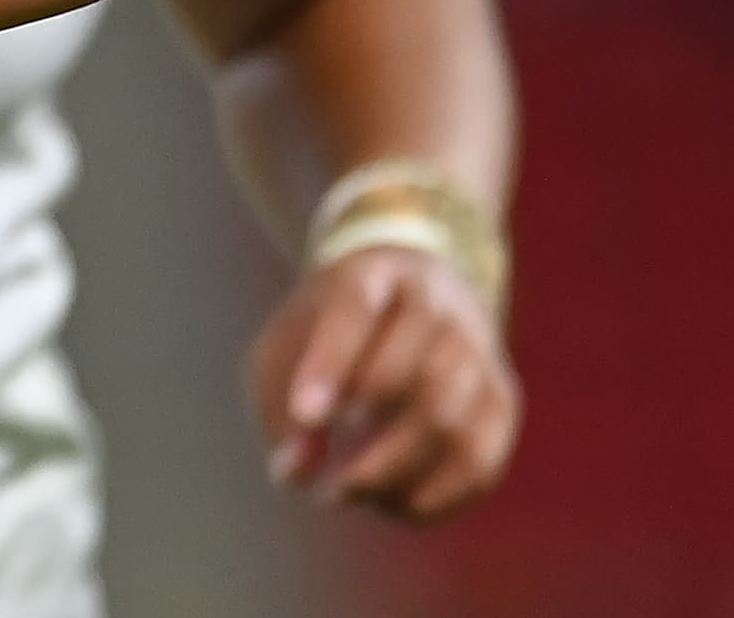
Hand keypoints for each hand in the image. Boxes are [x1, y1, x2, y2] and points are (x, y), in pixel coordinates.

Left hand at [249, 244, 518, 521]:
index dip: (331, 364)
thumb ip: (279, 404)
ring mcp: (480, 349)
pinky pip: (484, 458)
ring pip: (455, 422)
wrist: (411, 286)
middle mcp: (437, 304)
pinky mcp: (503, 395)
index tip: (307, 417)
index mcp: (373, 273)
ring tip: (357, 498)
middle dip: (373, 448)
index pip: (355, 309)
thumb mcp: (288, 343)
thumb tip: (293, 475)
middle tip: (331, 490)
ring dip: (403, 476)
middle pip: (417, 378)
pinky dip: (442, 497)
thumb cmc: (332, 325)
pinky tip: (397, 508)